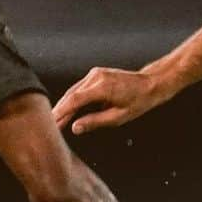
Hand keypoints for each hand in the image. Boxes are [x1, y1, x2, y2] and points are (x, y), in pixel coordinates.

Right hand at [53, 66, 169, 135]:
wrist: (150, 84)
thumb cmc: (138, 101)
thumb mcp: (118, 117)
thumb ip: (95, 121)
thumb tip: (76, 128)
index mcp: (102, 87)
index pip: (75, 100)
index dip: (61, 112)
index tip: (52, 122)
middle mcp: (96, 77)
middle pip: (71, 94)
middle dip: (60, 110)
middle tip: (50, 125)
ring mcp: (95, 73)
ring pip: (74, 90)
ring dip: (65, 105)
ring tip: (56, 120)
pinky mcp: (96, 74)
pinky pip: (80, 87)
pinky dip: (73, 99)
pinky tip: (67, 110)